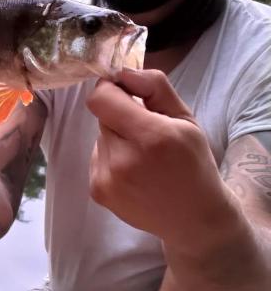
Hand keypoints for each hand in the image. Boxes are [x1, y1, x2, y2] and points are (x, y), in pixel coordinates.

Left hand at [86, 68, 233, 246]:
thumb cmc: (193, 163)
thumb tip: (123, 72)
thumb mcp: (186, 119)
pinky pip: (97, 157)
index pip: (101, 98)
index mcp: (151, 137)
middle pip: (102, 116)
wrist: (193, 218)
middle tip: (146, 132)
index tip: (129, 94)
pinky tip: (135, 173)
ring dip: (117, 139)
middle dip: (121, 116)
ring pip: (100, 137)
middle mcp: (124, 160)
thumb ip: (155, 88)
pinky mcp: (98, 192)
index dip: (112, 90)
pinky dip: (111, 159)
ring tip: (143, 157)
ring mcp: (107, 179)